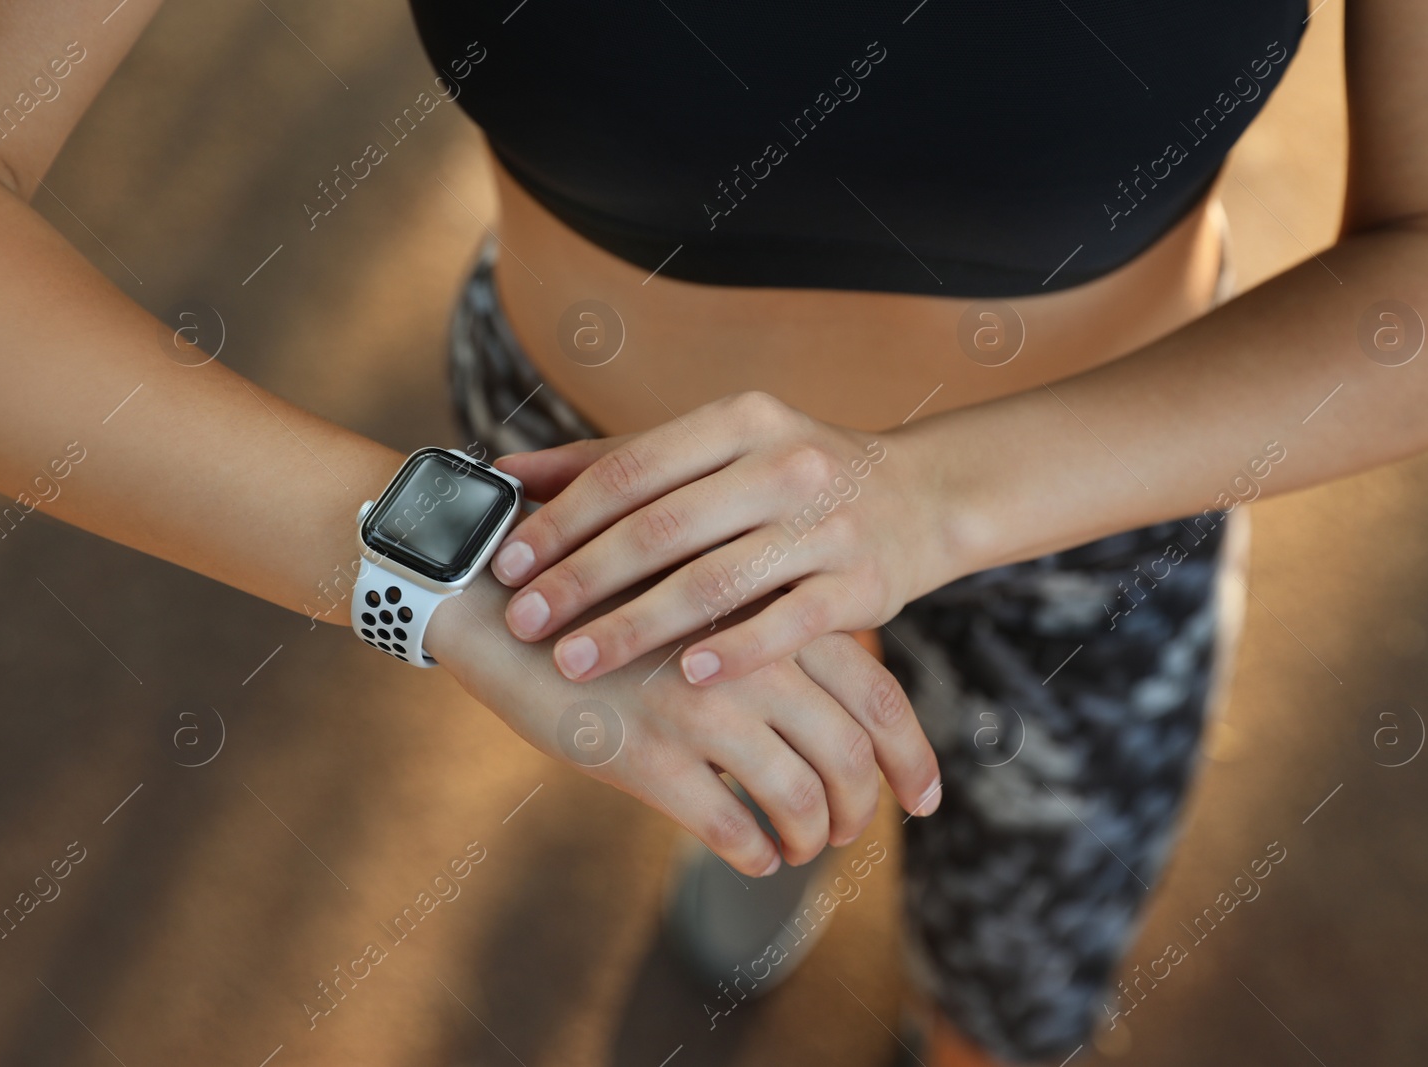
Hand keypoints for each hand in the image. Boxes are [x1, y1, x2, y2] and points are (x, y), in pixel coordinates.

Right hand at [425, 571, 941, 873]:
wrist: (500, 592)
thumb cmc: (602, 590)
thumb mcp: (700, 590)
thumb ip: (766, 633)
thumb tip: (825, 700)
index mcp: (771, 614)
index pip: (877, 694)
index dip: (911, 755)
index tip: (925, 798)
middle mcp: (751, 660)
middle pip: (851, 754)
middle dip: (864, 806)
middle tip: (850, 830)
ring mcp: (700, 708)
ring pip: (800, 798)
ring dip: (812, 836)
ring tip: (801, 847)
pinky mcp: (647, 755)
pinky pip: (731, 827)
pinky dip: (755, 853)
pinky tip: (751, 855)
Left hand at [488, 392, 953, 686]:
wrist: (924, 496)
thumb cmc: (793, 476)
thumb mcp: (716, 449)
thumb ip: (614, 462)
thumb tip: (503, 475)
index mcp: (739, 421)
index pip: (632, 468)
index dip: (563, 518)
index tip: (507, 563)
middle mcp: (785, 463)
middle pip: (663, 527)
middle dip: (583, 579)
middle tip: (523, 621)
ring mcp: (828, 525)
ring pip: (716, 581)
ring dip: (636, 626)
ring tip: (574, 663)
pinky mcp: (864, 584)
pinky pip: (789, 625)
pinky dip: (735, 651)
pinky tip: (683, 679)